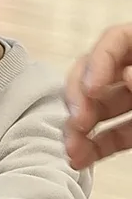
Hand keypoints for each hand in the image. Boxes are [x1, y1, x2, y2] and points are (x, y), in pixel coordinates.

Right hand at [66, 23, 131, 168]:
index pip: (115, 39)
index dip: (98, 62)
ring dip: (77, 130)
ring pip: (95, 108)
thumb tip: (126, 74)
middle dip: (78, 99)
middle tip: (78, 121)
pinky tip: (80, 159)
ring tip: (72, 150)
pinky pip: (112, 135)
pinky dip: (94, 147)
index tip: (92, 89)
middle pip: (94, 74)